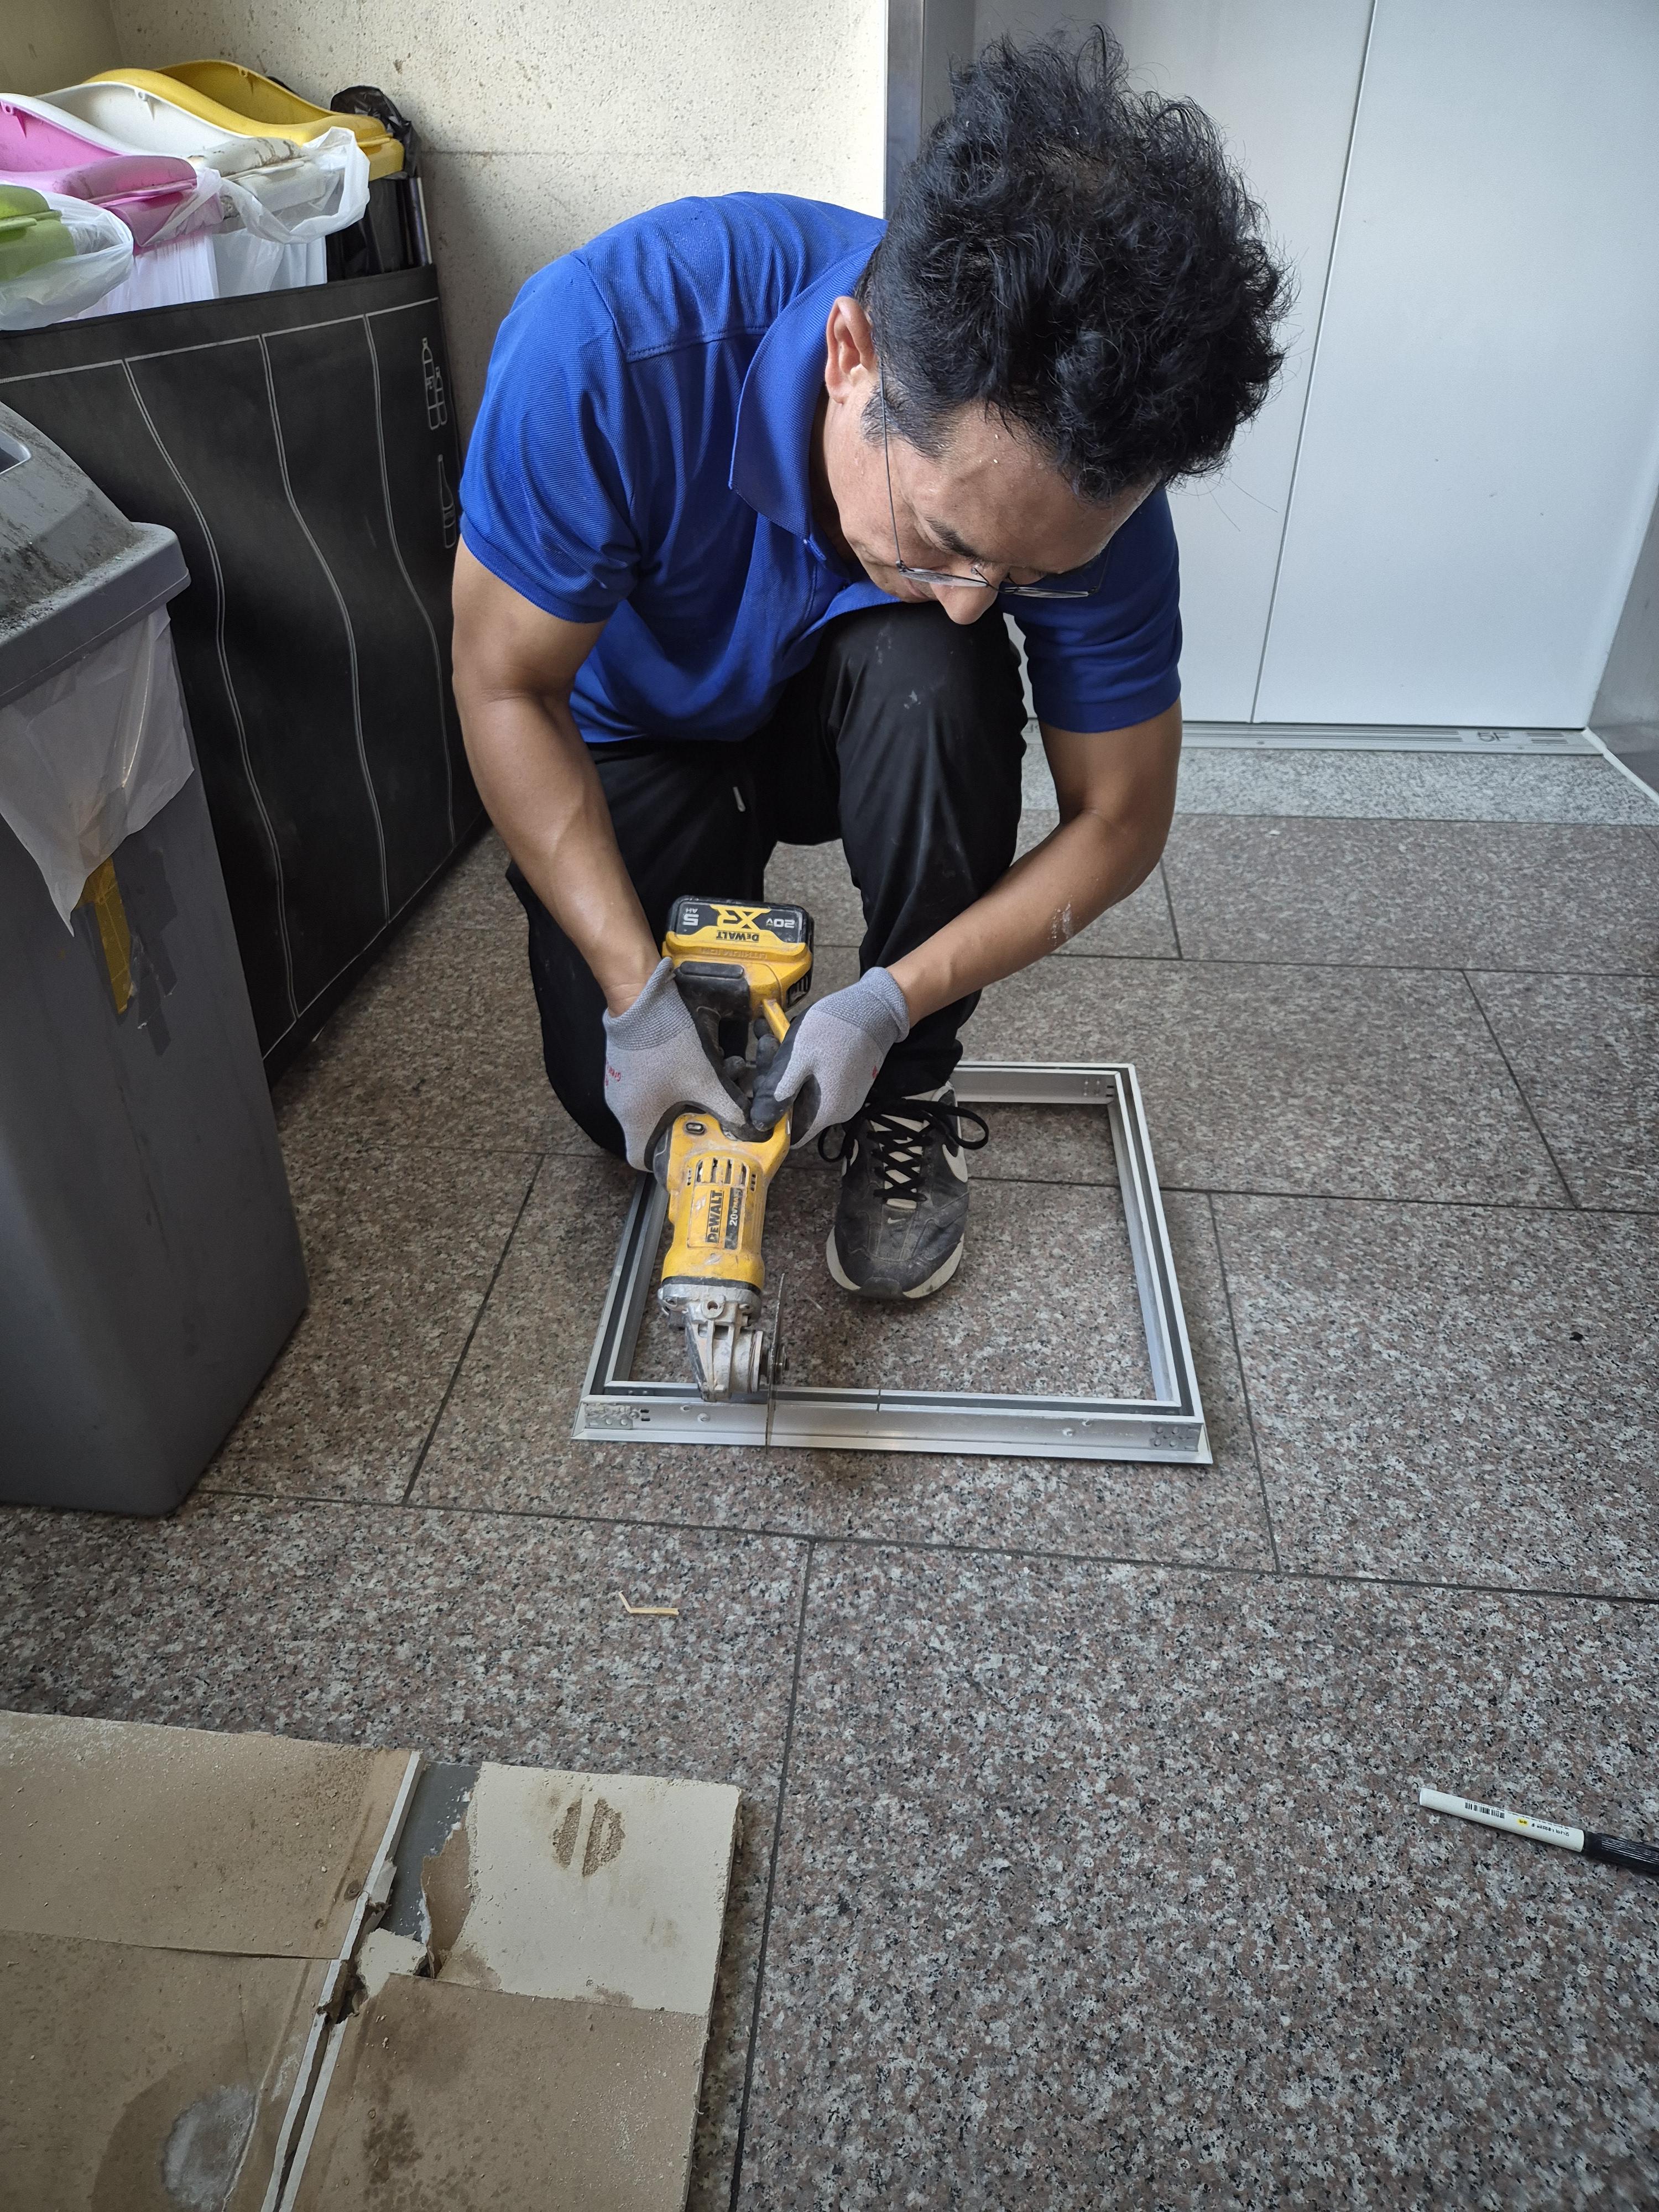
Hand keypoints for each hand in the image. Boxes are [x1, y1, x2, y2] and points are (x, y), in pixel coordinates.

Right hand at [602, 958, 745, 1168]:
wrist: (640, 997)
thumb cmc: (667, 1043)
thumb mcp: (706, 1081)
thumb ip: (730, 1109)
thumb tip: (751, 1128)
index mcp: (636, 1119)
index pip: (642, 1160)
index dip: (667, 1161)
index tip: (690, 1152)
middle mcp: (623, 1106)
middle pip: (656, 1130)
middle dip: (689, 1123)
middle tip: (712, 1114)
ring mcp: (621, 1083)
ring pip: (658, 1104)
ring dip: (688, 1098)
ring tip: (714, 1082)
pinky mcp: (626, 1064)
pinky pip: (652, 1083)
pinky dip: (676, 1081)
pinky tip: (700, 1064)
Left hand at [749, 967, 909, 1145]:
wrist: (875, 1008)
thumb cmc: (833, 1029)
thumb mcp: (798, 1058)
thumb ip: (778, 1093)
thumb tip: (759, 1124)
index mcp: (826, 1111)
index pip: (790, 1134)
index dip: (771, 1118)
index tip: (760, 1087)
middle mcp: (839, 1112)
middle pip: (796, 1111)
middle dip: (775, 1083)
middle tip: (766, 1046)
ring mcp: (847, 1097)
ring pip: (805, 1094)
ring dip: (786, 1071)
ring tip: (775, 1037)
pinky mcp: (850, 1083)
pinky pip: (819, 1083)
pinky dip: (802, 1067)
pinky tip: (794, 1043)